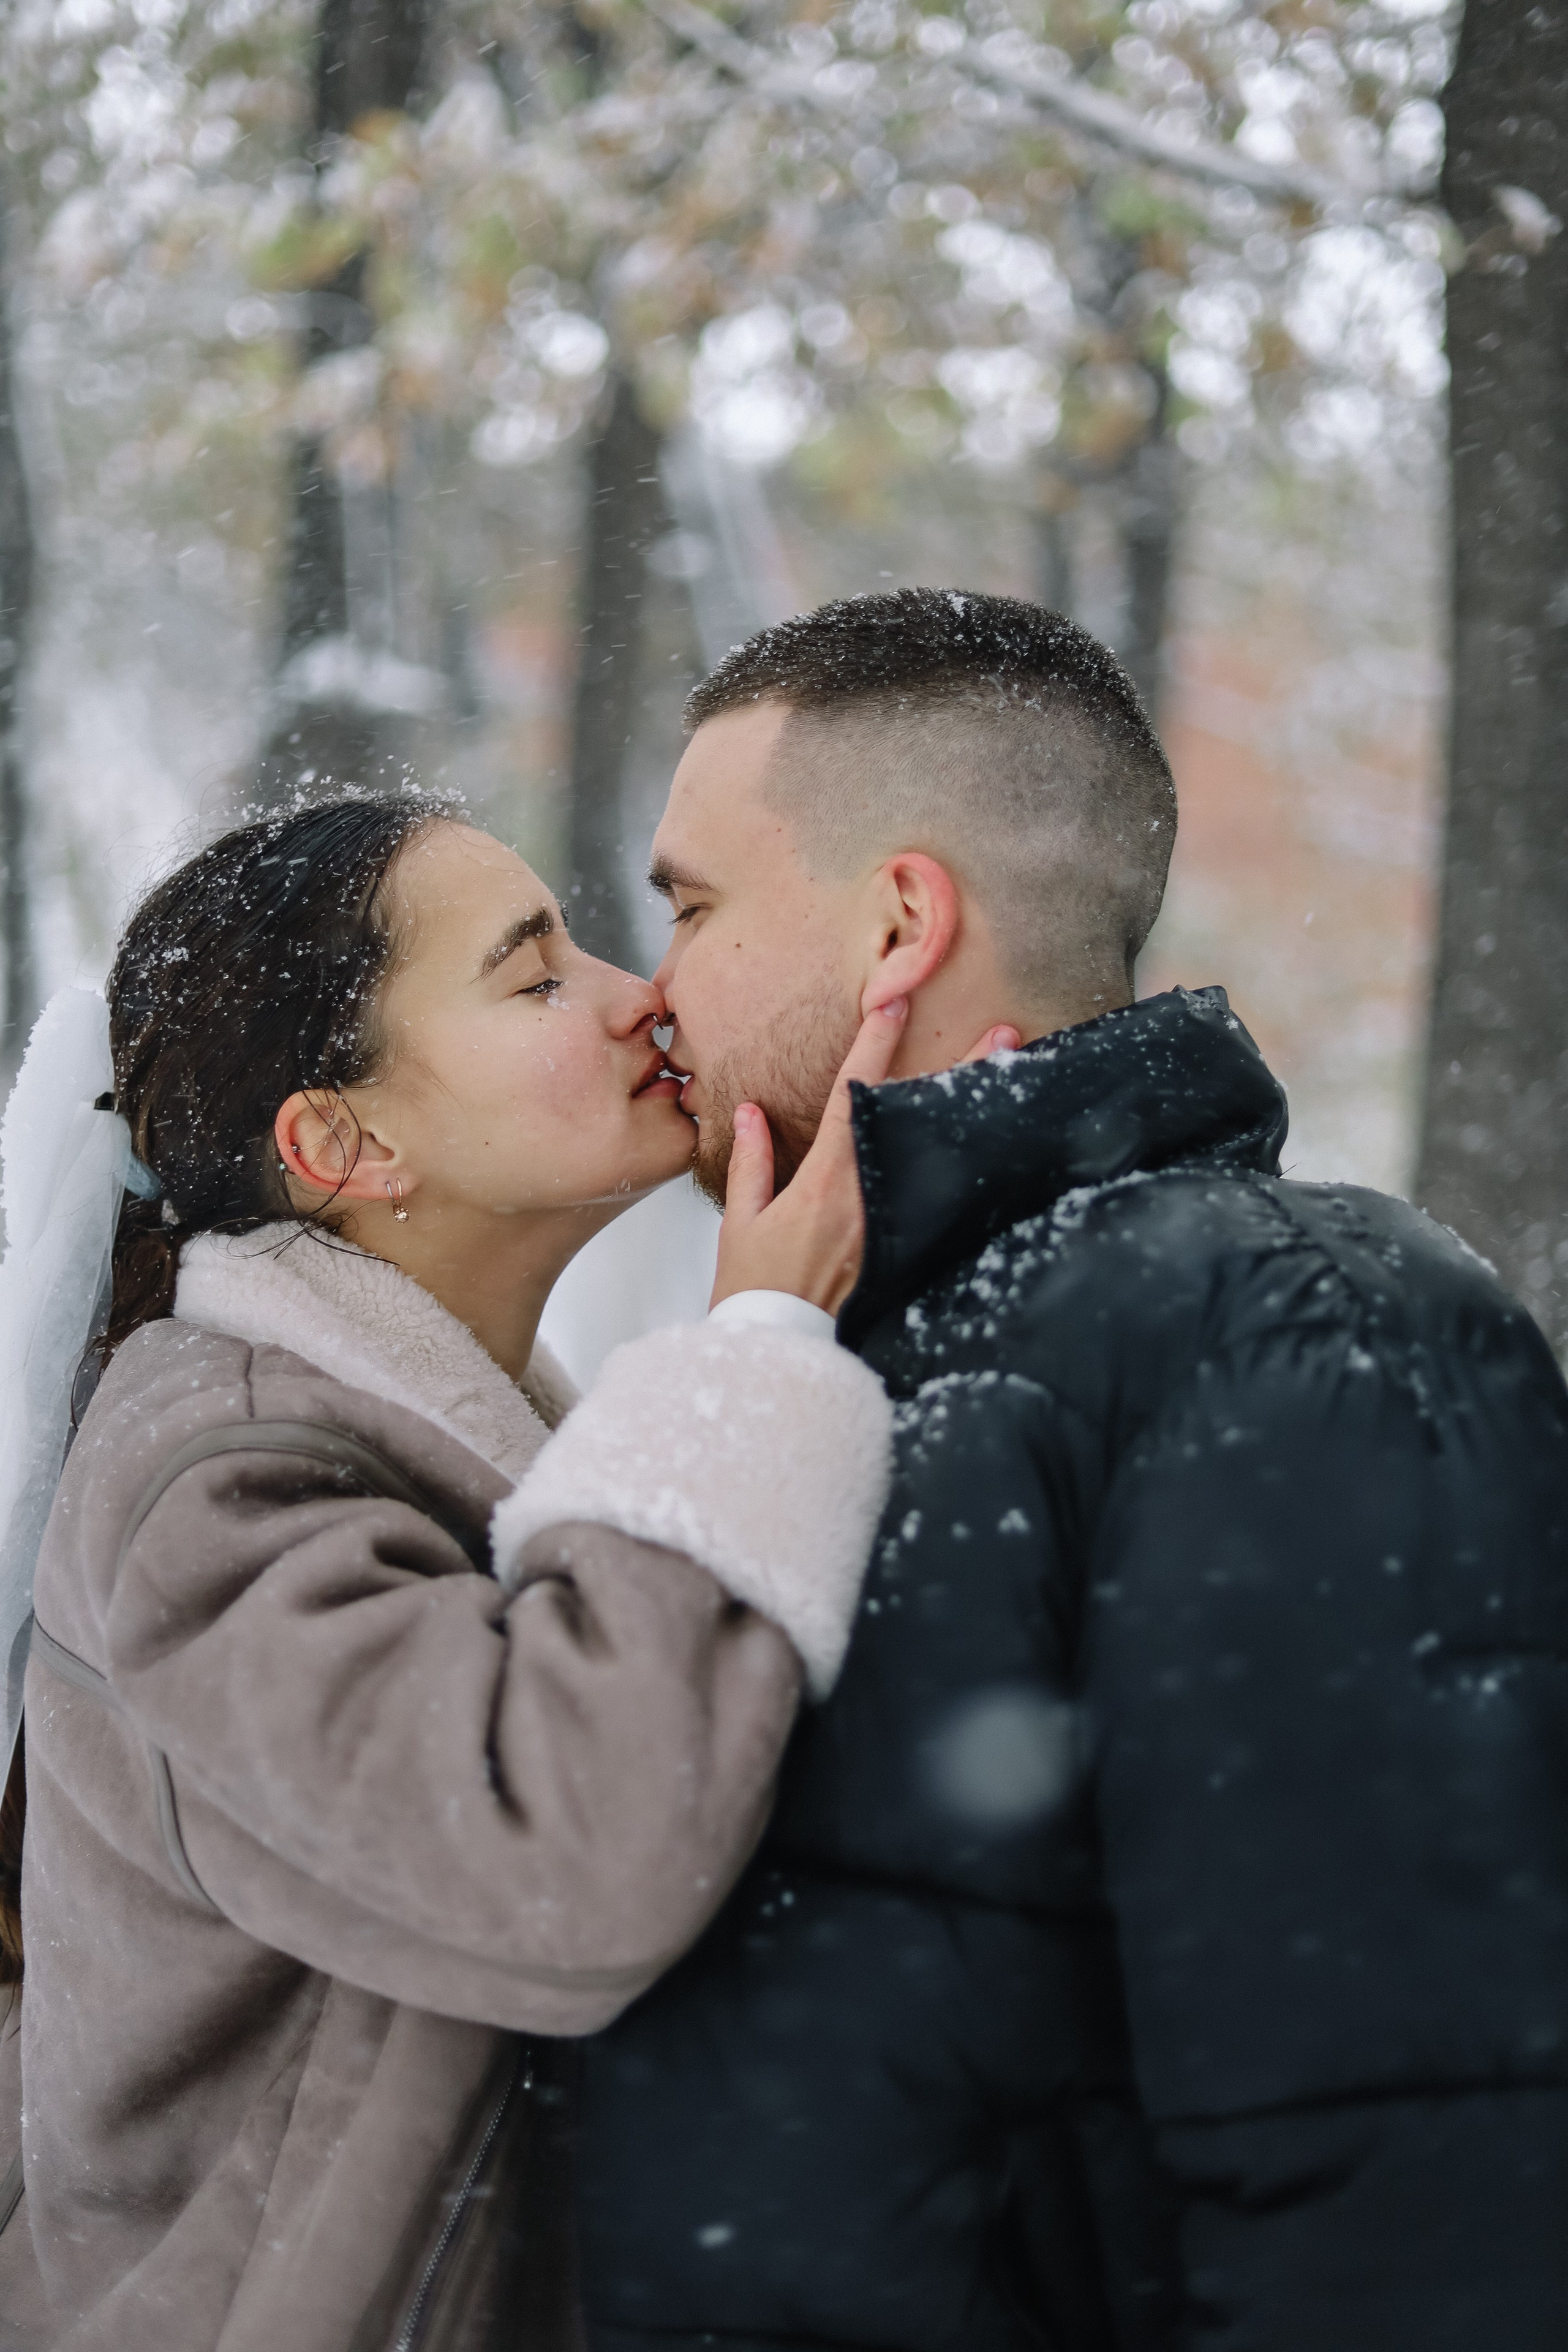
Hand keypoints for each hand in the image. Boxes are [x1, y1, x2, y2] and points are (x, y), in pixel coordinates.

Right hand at [711, 1007, 1021, 1316]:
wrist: (780, 1348)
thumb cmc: (754, 1288)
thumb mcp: (742, 1220)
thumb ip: (751, 1161)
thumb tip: (750, 1112)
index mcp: (825, 1178)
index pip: (852, 1094)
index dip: (875, 1043)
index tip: (895, 1001)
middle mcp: (867, 1193)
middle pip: (917, 1118)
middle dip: (962, 1071)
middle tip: (1004, 1033)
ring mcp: (889, 1220)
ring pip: (935, 1153)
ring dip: (969, 1114)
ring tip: (1006, 1079)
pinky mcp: (900, 1246)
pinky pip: (932, 1195)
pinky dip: (959, 1166)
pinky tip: (985, 1148)